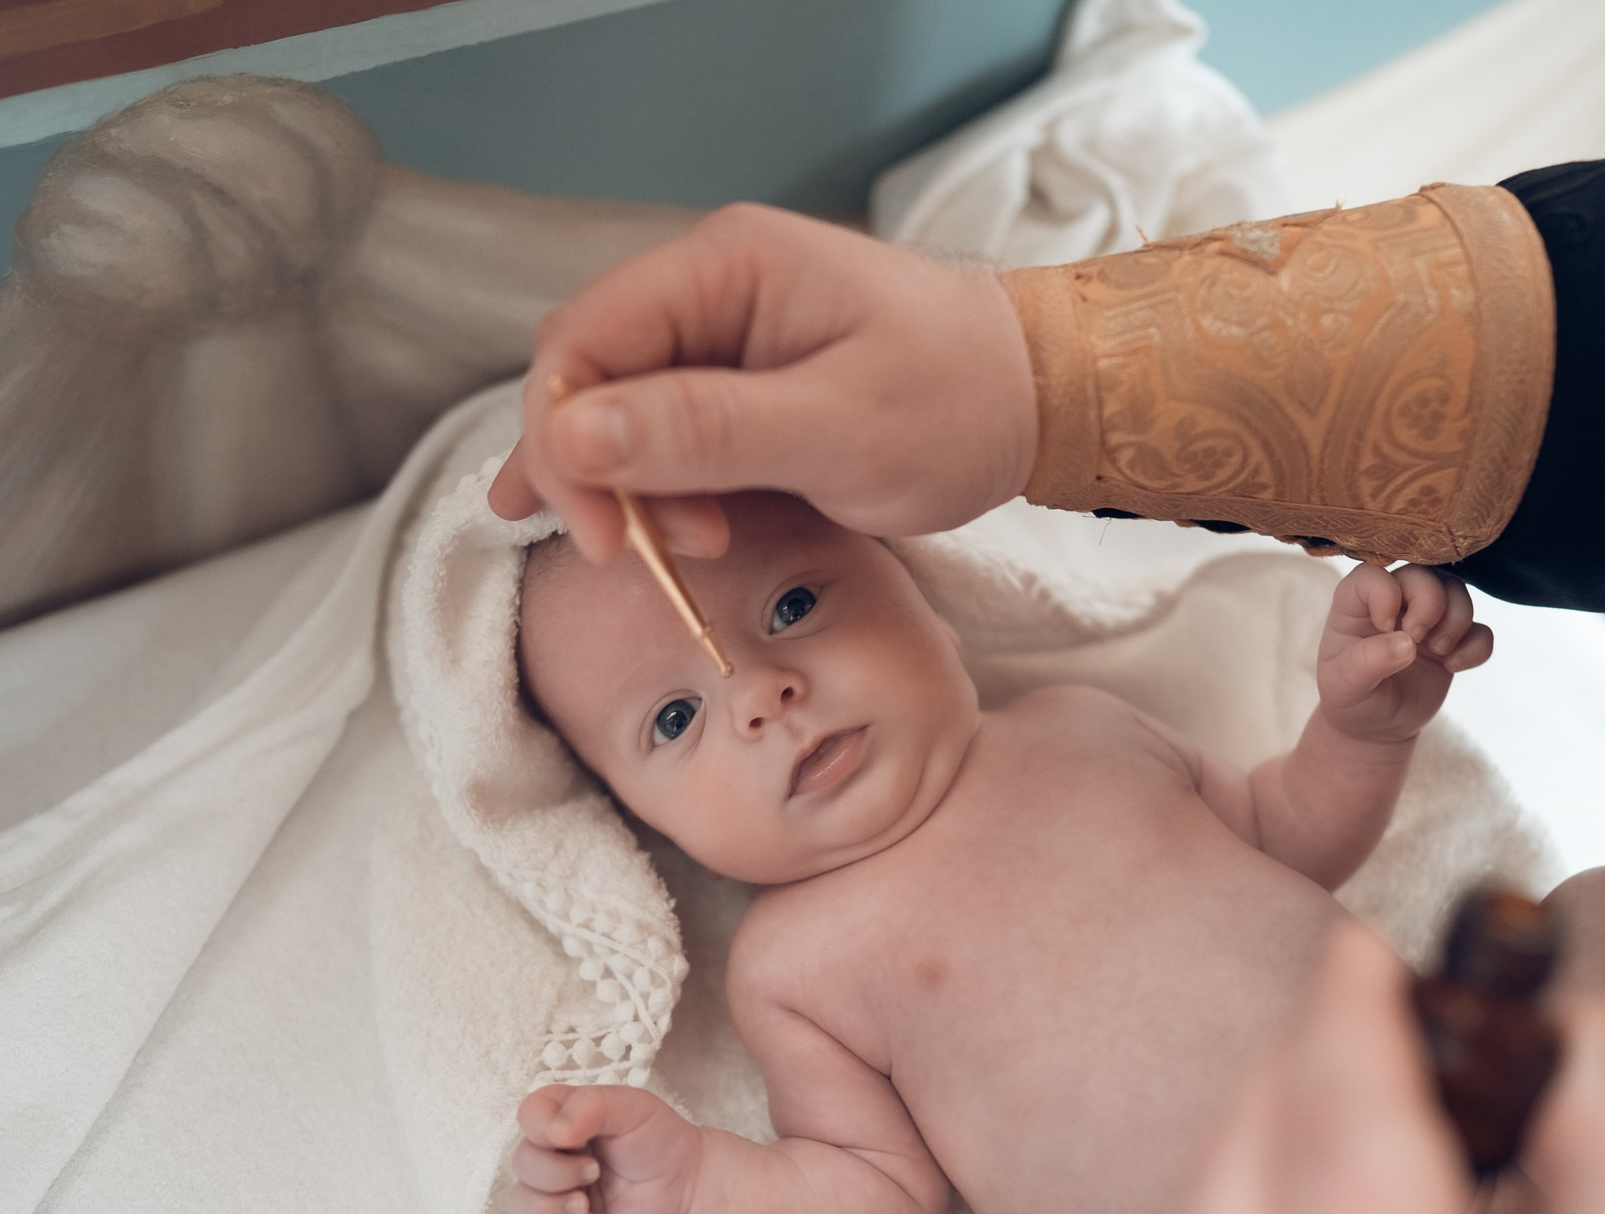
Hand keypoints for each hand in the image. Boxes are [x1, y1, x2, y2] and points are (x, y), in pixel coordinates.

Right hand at [489, 204, 1037, 561]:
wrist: (1041, 401)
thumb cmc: (959, 402)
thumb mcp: (838, 429)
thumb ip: (704, 431)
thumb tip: (572, 434)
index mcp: (723, 266)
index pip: (582, 339)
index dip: (563, 440)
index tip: (600, 535)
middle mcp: (706, 290)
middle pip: (586, 378)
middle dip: (594, 473)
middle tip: (636, 556)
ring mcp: (720, 339)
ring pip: (617, 415)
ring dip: (630, 492)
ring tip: (694, 546)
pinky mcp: (739, 389)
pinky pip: (664, 437)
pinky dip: (654, 491)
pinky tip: (650, 533)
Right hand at [510, 1083, 704, 1213]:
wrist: (686, 1185)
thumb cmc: (658, 1138)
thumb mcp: (631, 1106)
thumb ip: (590, 1106)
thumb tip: (554, 1133)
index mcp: (563, 1116)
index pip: (527, 1116)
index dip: (541, 1130)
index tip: (574, 1139)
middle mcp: (553, 1152)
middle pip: (521, 1163)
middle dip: (556, 1173)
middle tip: (596, 1171)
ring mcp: (557, 1191)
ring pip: (524, 1203)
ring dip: (555, 1207)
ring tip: (588, 1206)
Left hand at [1314, 564, 1492, 744]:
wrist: (1375, 727)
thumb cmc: (1350, 697)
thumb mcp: (1344, 685)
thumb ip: (1369, 661)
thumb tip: (1408, 644)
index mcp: (1356, 603)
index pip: (1374, 574)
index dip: (1386, 594)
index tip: (1384, 628)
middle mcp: (1395, 602)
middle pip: (1424, 575)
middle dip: (1430, 603)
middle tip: (1418, 639)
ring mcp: (1427, 620)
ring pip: (1457, 593)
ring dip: (1456, 620)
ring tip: (1439, 652)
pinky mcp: (1453, 642)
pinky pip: (1480, 631)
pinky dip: (1476, 647)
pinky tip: (1453, 667)